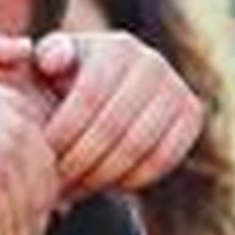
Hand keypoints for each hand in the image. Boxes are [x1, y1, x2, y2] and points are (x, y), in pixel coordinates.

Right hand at [0, 34, 60, 234]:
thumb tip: (24, 46)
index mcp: (19, 108)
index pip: (48, 165)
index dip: (41, 196)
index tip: (27, 218)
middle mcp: (19, 131)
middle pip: (44, 194)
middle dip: (35, 225)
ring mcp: (4, 158)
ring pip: (28, 217)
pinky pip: (4, 229)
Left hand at [34, 31, 203, 197]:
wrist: (106, 93)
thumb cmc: (63, 82)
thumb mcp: (46, 66)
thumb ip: (43, 59)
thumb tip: (53, 59)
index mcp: (116, 47)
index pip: (88, 98)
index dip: (63, 134)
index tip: (42, 159)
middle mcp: (152, 62)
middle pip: (114, 127)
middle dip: (81, 160)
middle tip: (56, 184)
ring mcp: (177, 88)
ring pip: (139, 147)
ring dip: (103, 174)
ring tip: (75, 188)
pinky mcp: (192, 115)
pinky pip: (163, 159)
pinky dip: (132, 178)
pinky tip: (106, 183)